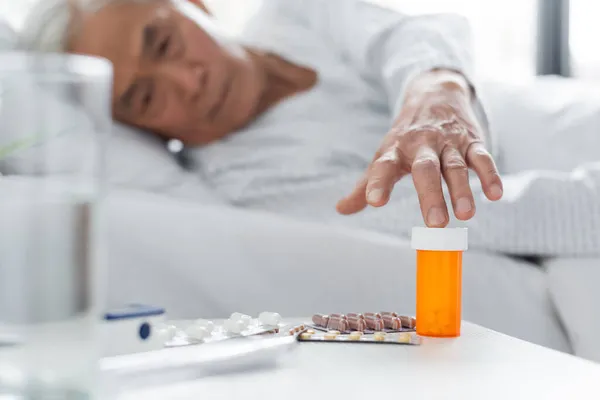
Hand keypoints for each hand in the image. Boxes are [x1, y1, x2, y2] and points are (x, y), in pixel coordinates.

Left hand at [336, 70, 502, 226]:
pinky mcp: (471, 141)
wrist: (434, 94)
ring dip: (461, 190)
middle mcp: (421, 145)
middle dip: (431, 196)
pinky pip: (482, 157)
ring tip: (466, 215)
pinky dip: (490, 174)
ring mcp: (448, 142)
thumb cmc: (404, 137)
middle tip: (435, 224)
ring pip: (455, 166)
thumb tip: (341, 209)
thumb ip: (365, 185)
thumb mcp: (383, 156)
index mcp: (394, 150)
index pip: (383, 167)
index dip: (378, 183)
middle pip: (426, 170)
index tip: (374, 201)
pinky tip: (495, 194)